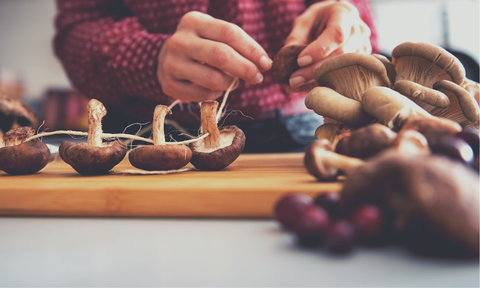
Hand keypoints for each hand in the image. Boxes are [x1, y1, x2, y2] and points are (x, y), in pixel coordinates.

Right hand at [157, 11, 271, 101]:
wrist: (165, 59)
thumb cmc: (201, 46)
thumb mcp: (213, 35)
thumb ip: (236, 44)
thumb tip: (263, 63)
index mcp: (193, 21)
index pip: (229, 33)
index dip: (251, 49)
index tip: (266, 63)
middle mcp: (179, 41)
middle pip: (220, 55)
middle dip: (245, 69)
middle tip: (257, 78)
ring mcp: (171, 63)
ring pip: (212, 79)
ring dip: (230, 84)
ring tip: (233, 82)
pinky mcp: (169, 85)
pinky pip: (202, 95)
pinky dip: (216, 94)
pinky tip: (215, 89)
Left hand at [284, 1, 371, 91]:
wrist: (336, 20)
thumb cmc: (319, 19)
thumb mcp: (305, 21)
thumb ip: (296, 37)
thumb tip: (286, 58)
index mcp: (345, 14)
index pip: (337, 34)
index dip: (319, 50)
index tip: (300, 61)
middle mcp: (358, 32)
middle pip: (340, 56)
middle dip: (314, 71)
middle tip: (293, 80)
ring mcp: (363, 49)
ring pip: (342, 70)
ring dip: (316, 81)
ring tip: (295, 85)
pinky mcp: (360, 64)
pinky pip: (342, 78)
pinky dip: (321, 85)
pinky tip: (304, 88)